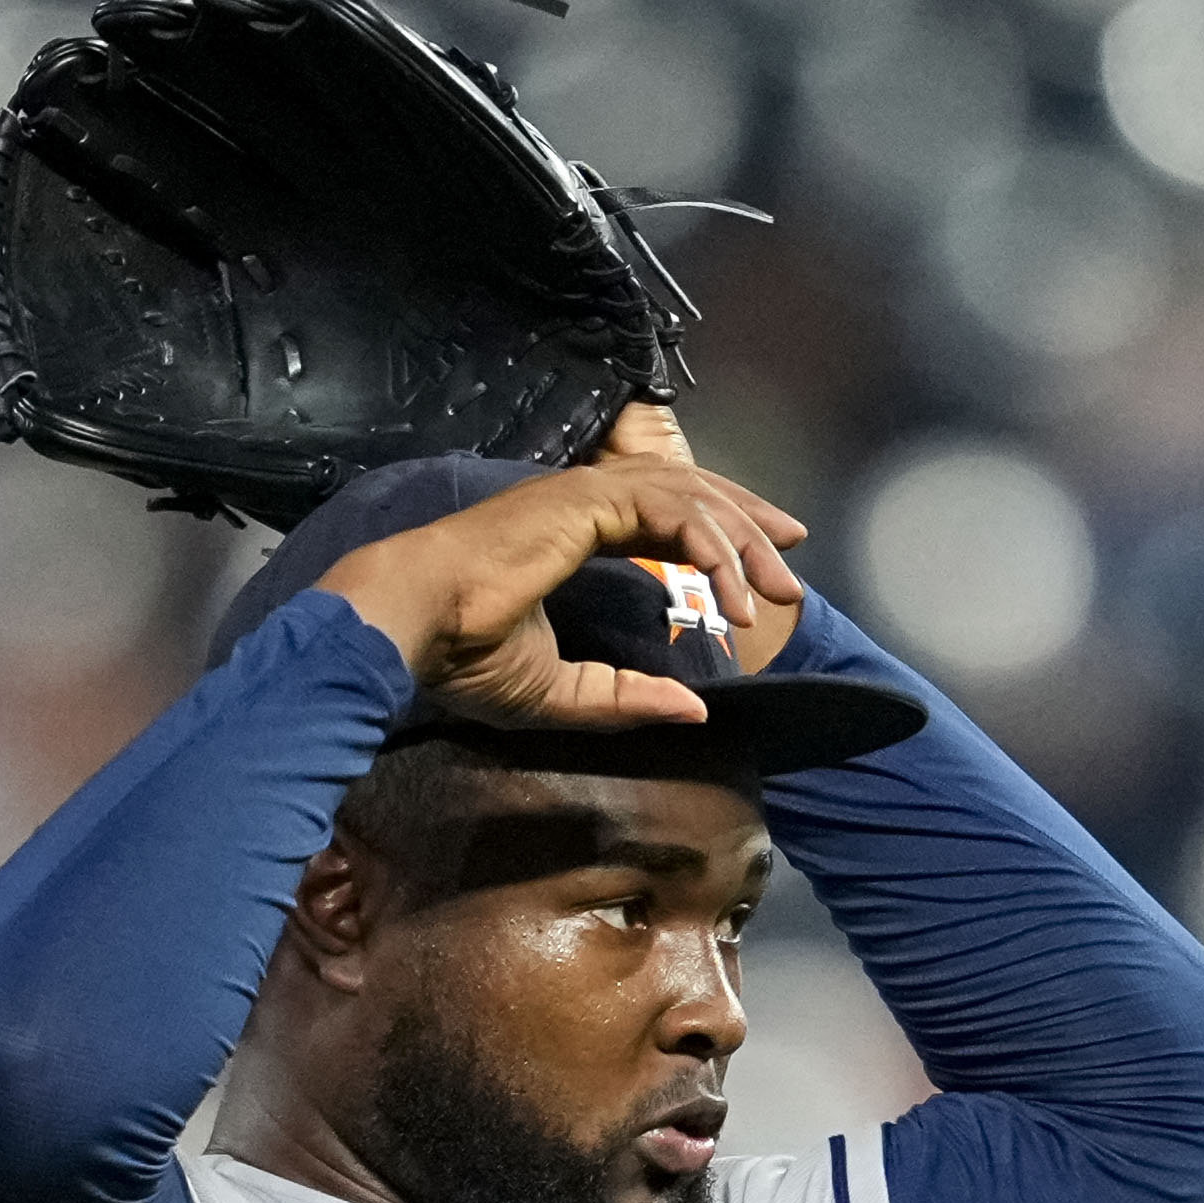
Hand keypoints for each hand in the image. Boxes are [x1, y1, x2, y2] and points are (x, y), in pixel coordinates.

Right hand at [321, 431, 813, 734]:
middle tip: (789, 567)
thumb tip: (696, 711)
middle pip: (692, 491)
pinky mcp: (587, 500)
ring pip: (691, 496)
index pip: (664, 510)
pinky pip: (673, 512)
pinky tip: (728, 594)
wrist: (413, 624)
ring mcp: (586, 493)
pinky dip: (711, 549)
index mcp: (572, 527)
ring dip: (741, 540)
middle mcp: (583, 499)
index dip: (717, 531)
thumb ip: (624, 697)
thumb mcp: (559, 693)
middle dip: (749, 525)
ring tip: (774, 588)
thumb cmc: (462, 655)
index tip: (762, 563)